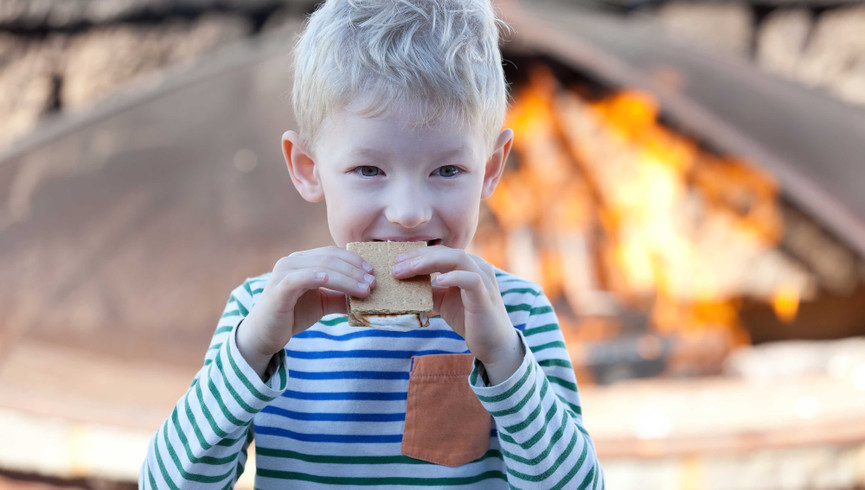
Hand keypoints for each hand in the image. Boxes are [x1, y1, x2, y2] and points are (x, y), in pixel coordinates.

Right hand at [237, 246, 374, 377]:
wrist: (265, 335)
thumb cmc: (293, 315)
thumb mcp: (323, 303)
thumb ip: (342, 297)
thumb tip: (368, 295)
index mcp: (303, 261)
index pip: (333, 253)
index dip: (354, 260)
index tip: (373, 272)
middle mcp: (292, 261)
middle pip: (330, 258)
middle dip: (355, 270)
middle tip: (373, 282)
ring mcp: (284, 273)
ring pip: (320, 267)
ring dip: (346, 277)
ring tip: (364, 289)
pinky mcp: (278, 288)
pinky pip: (299, 278)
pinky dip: (315, 277)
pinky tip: (330, 280)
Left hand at [392, 246, 523, 383]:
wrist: (492, 342)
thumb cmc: (468, 319)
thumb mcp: (443, 300)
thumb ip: (429, 289)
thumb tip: (404, 284)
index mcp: (466, 265)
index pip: (439, 252)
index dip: (416, 254)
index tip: (395, 263)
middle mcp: (476, 266)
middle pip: (445, 252)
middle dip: (418, 257)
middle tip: (396, 267)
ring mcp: (483, 278)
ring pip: (458, 258)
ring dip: (430, 262)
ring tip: (410, 270)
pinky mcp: (486, 294)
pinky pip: (471, 279)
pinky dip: (454, 277)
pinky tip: (438, 281)